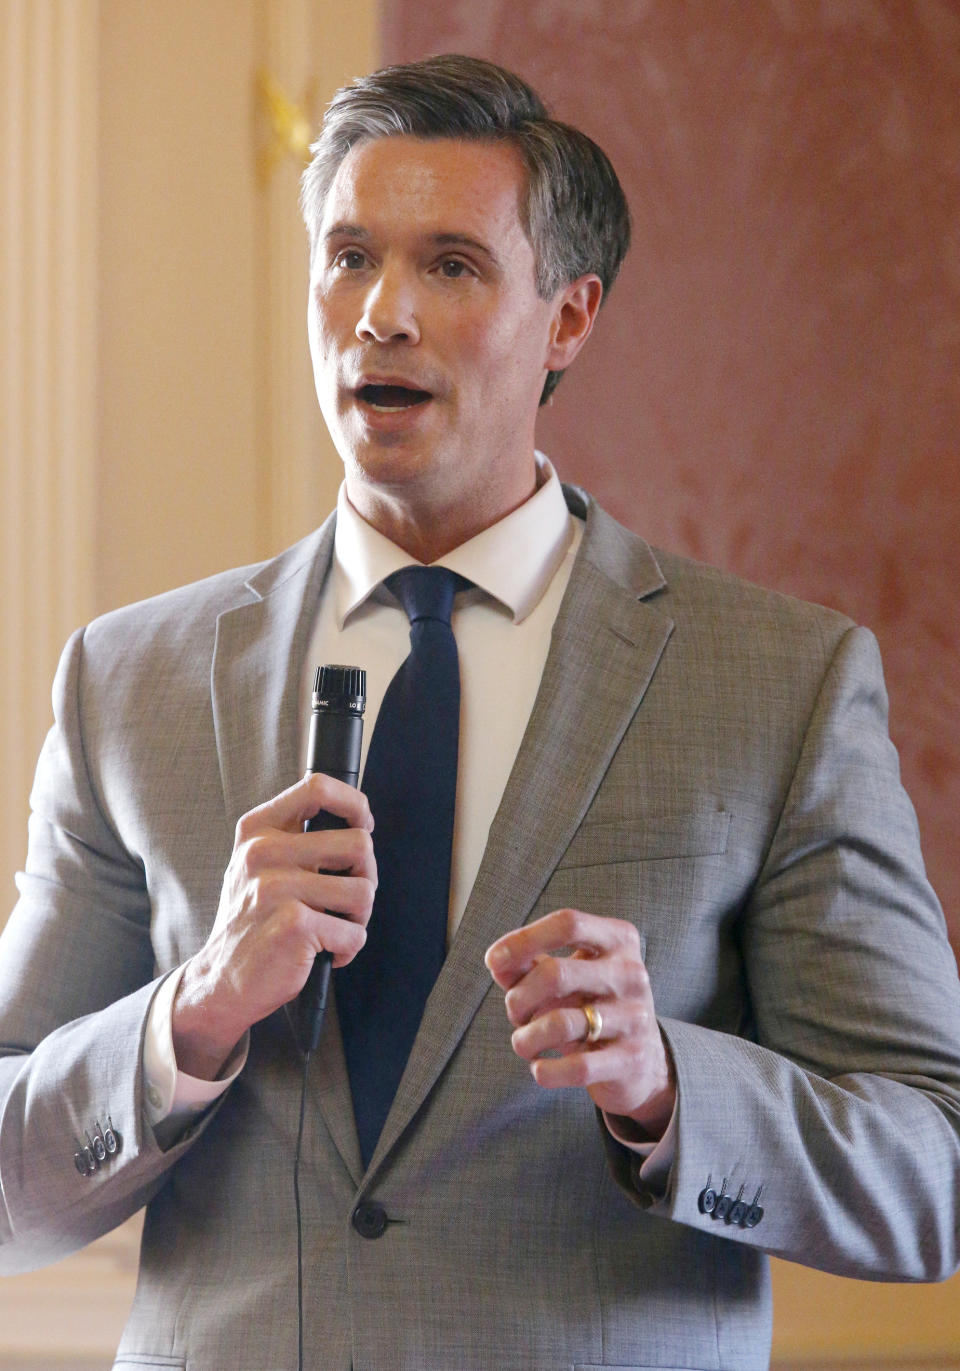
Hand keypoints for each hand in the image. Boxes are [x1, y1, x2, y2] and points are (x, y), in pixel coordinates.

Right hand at [172, 773, 376, 1077]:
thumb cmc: (252, 921)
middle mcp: (264, 852)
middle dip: (366, 877)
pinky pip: (354, 932)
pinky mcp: (294, 924)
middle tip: (346, 902)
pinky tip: (324, 953)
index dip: (355, 805)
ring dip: (358, 918)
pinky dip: (348, 948)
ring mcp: (277, 887)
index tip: (362, 827)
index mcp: (258, 830)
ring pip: (364, 891)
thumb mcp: (259, 866)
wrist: (220, 981)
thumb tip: (360, 822)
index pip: (318, 786)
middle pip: (360, 843)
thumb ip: (296, 838)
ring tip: (333, 929)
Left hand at [485, 908, 674, 1138]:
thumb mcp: (564, 978)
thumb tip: (496, 961)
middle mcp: (631, 973)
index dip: (524, 939)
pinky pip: (577, 1067)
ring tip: (524, 1044)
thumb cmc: (591, 1006)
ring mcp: (635, 1016)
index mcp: (618, 940)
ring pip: (560, 1024)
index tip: (493, 959)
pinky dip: (545, 1071)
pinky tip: (540, 1069)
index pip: (567, 924)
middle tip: (514, 1013)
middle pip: (556, 974)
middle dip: (519, 998)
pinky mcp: (632, 1059)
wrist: (642, 1061)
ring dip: (526, 1039)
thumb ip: (528, 964)